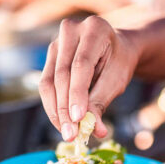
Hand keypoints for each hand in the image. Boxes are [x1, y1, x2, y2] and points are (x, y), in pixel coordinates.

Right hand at [39, 16, 139, 140]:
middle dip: (66, 108)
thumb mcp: (117, 80)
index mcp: (94, 28)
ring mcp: (56, 42)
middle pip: (62, 74)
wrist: (115, 48)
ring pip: (49, 82)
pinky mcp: (49, 56)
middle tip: (71, 134)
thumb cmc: (119, 62)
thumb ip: (102, 102)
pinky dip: (53, 106)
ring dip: (56, 111)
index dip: (78, 94)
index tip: (78, 120)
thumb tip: (94, 131)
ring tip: (67, 133)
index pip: (81, 65)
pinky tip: (62, 123)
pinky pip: (46, 84)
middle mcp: (71, 30)